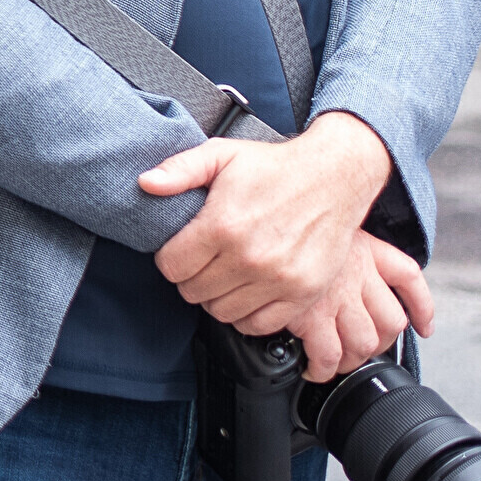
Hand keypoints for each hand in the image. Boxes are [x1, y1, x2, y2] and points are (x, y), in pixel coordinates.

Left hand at [138, 110, 393, 334]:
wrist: (334, 176)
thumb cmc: (274, 167)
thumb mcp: (221, 154)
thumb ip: (179, 169)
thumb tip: (145, 183)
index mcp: (222, 225)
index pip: (171, 267)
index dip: (169, 259)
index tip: (181, 249)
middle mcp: (250, 257)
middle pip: (193, 292)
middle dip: (190, 277)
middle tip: (203, 261)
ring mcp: (278, 279)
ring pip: (221, 312)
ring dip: (216, 297)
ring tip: (223, 275)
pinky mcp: (303, 293)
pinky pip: (259, 325)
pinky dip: (246, 315)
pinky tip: (246, 292)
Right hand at [280, 232, 435, 381]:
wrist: (261, 220)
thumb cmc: (282, 220)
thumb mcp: (321, 223)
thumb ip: (336, 243)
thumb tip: (335, 260)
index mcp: (364, 248)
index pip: (408, 277)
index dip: (421, 307)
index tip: (423, 326)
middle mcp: (357, 273)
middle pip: (390, 321)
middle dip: (379, 344)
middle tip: (360, 349)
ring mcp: (336, 297)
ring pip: (364, 343)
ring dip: (352, 360)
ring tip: (336, 363)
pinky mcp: (310, 316)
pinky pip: (328, 354)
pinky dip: (323, 368)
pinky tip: (314, 368)